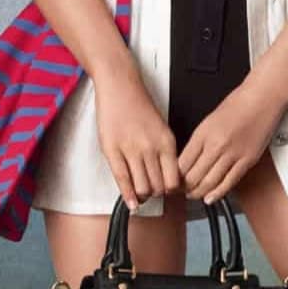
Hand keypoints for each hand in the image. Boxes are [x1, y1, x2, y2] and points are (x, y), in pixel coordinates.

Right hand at [92, 61, 181, 210]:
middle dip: (157, 193)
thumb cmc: (139, 104)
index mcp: (166, 141)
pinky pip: (122, 180)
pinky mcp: (112, 150)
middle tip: (153, 193)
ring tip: (141, 193)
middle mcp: (151, 147)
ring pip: (142, 187)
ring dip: (143, 194)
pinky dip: (128, 196)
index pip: (174, 179)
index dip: (172, 190)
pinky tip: (131, 203)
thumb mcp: (161, 126)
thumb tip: (167, 175)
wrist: (119, 86)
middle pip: (159, 186)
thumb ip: (164, 150)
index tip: (168, 192)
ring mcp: (131, 150)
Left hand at [179, 74, 287, 203]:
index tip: (174, 180)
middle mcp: (216, 144)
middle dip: (185, 188)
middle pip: (193, 176)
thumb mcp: (209, 119)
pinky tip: (211, 197)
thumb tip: (188, 159)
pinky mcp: (247, 160)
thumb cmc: (238, 103)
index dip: (175, 176)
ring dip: (199, 192)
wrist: (262, 97)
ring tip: (194, 195)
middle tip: (181, 191)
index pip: (182, 163)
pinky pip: (229, 182)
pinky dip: (218, 193)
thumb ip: (199, 140)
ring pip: (210, 182)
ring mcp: (233, 154)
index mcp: (203, 132)